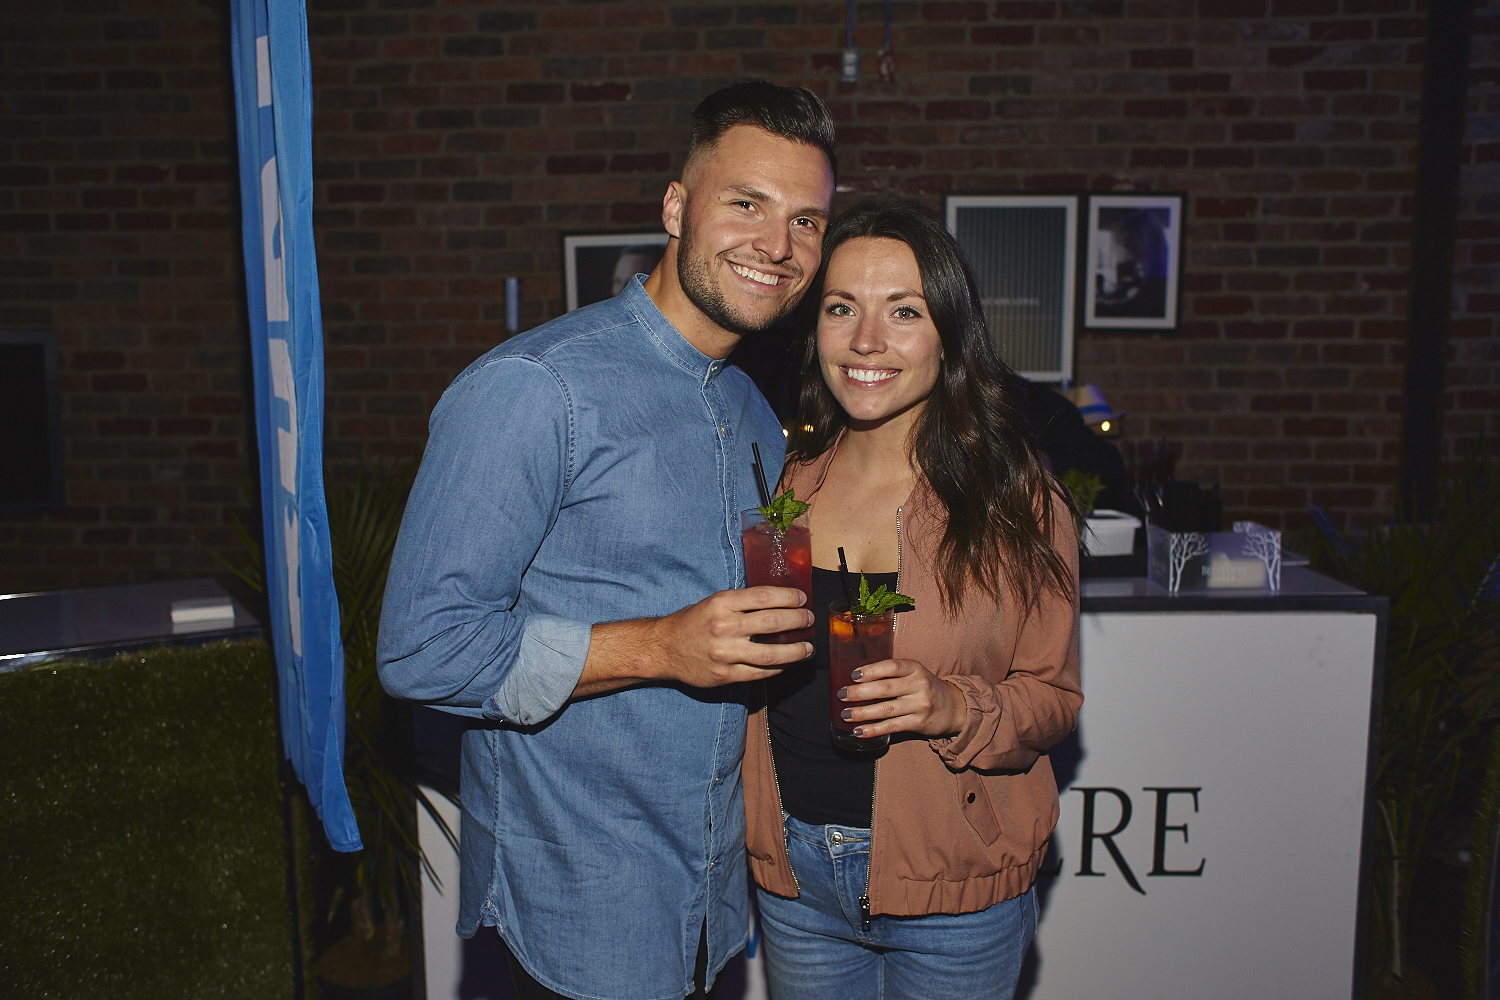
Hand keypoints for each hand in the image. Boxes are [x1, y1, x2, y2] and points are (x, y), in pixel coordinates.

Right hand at [648, 585, 813, 686]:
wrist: (664, 648)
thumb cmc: (692, 622)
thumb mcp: (714, 602)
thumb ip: (742, 603)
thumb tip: (779, 602)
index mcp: (721, 603)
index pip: (763, 597)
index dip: (788, 597)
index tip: (801, 599)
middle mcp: (724, 627)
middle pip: (772, 622)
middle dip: (797, 620)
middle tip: (808, 620)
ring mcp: (725, 653)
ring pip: (771, 653)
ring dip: (795, 651)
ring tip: (808, 648)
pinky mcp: (725, 675)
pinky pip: (759, 673)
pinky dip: (777, 668)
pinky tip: (786, 663)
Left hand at [836, 658, 966, 739]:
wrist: (953, 708)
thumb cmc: (925, 688)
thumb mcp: (914, 673)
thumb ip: (892, 673)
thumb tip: (857, 678)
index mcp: (915, 668)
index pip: (891, 666)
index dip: (871, 670)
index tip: (853, 675)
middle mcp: (919, 685)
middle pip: (885, 688)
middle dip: (859, 692)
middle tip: (841, 695)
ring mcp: (920, 705)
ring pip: (886, 709)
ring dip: (862, 713)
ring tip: (845, 714)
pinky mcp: (919, 723)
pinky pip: (892, 727)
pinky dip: (874, 729)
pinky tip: (859, 731)